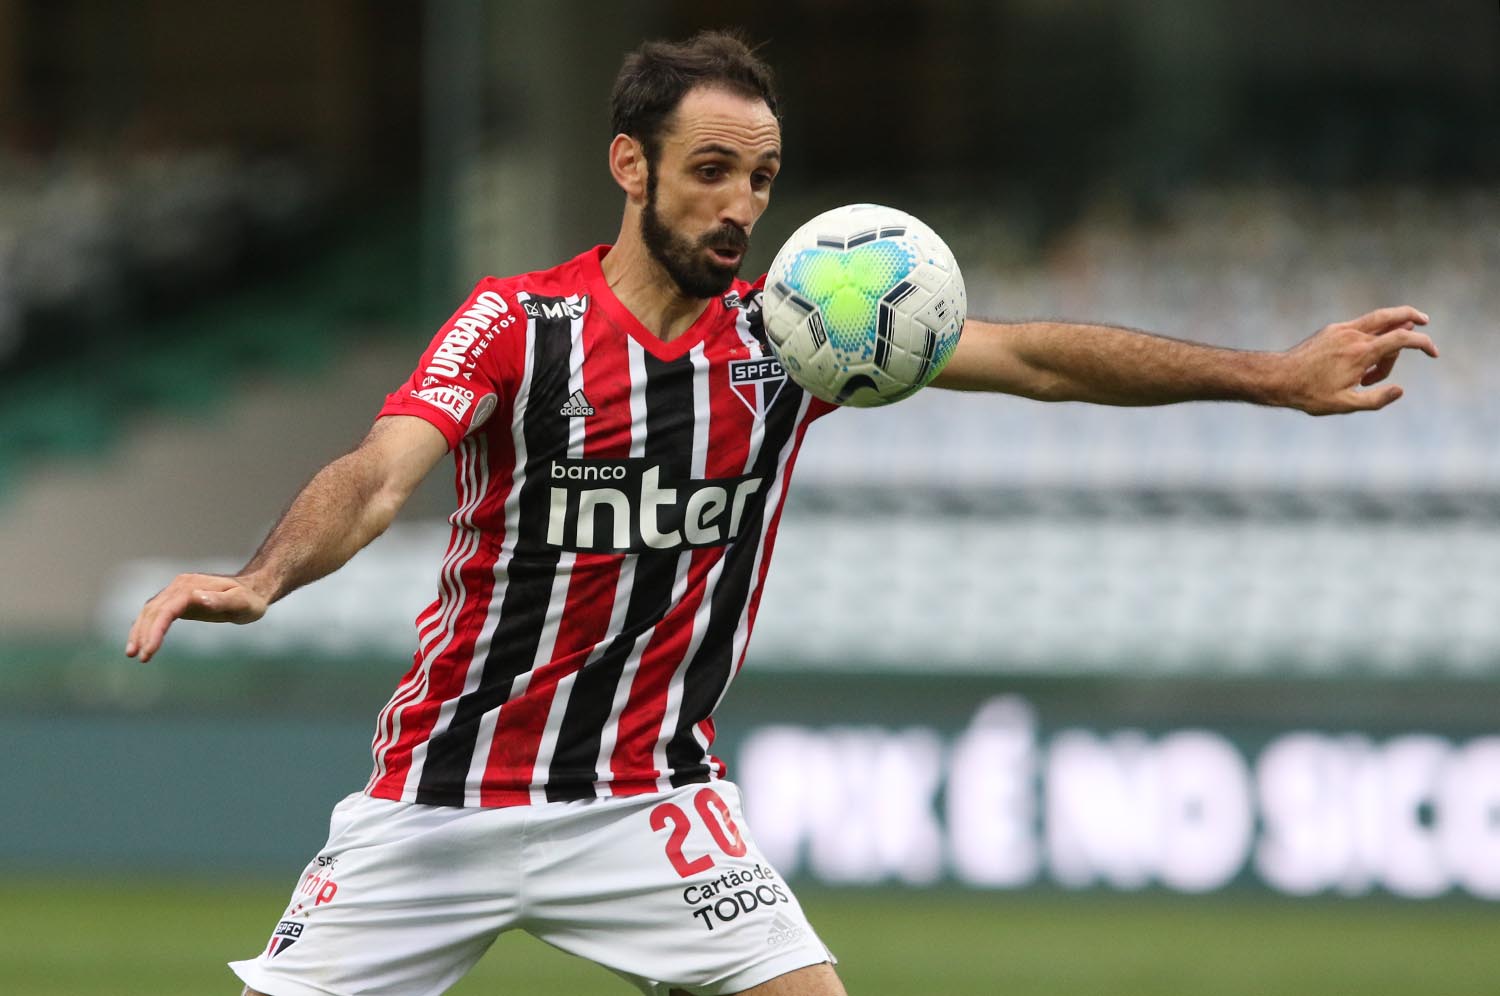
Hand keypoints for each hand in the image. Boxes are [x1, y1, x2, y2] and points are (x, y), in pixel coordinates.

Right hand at [125, 573, 269, 662]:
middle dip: (142, 634)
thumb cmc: (250, 599)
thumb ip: (221, 601)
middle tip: (138, 657)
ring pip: (150, 612)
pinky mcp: (178, 601)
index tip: (149, 650)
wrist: (254, 590)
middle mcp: (180, 586)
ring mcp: (177, 592)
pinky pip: (157, 614)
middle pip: (153, 611)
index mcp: (191, 587)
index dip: (155, 630)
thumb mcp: (242, 602)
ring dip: (139, 631)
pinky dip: (146, 627)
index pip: (166, 610)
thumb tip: (197, 598)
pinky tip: (140, 641)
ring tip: (132, 654)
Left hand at [1278, 306, 1436, 414]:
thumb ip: (1376, 399)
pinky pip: (1360, 326)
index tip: (1433, 352)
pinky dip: (1371, 336)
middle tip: (1424, 323)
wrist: (1277, 378)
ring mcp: (1341, 329)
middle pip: (1392, 317)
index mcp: (1360, 352)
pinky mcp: (1331, 330)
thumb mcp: (1345, 404)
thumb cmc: (1309, 394)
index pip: (1402, 338)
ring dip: (1391, 327)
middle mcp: (1353, 335)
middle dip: (1412, 317)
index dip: (1423, 342)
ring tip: (1389, 356)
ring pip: (1376, 320)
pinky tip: (1366, 360)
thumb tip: (1400, 390)